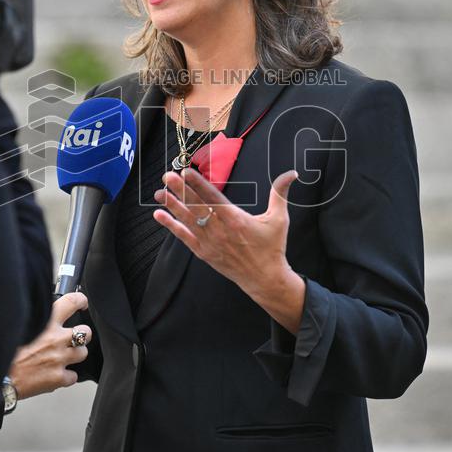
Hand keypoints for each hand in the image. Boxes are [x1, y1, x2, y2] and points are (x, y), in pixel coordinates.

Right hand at [8, 292, 92, 399]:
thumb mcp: (18, 326)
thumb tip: (39, 313)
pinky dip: (66, 377)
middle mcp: (56, 339)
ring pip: (83, 353)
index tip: (81, 303)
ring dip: (75, 355)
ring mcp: (59, 358)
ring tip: (62, 357)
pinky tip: (54, 374)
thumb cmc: (3, 353)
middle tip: (74, 337)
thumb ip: (34, 320)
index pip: (71, 302)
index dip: (80, 301)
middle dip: (82, 334)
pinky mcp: (58, 378)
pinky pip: (73, 377)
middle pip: (86, 332)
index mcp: (45, 322)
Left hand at [154, 168, 305, 332]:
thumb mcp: (279, 219)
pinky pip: (184, 237)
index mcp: (236, 219)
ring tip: (159, 192)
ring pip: (187, 220)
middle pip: (196, 207)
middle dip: (180, 190)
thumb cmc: (272, 247)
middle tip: (166, 176)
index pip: (212, 197)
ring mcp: (210, 243)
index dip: (198, 184)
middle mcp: (220, 230)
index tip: (185, 172)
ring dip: (172, 205)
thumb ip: (280, 193)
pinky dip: (171, 226)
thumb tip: (292, 173)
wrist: (265, 279)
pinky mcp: (204, 253)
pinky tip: (159, 215)